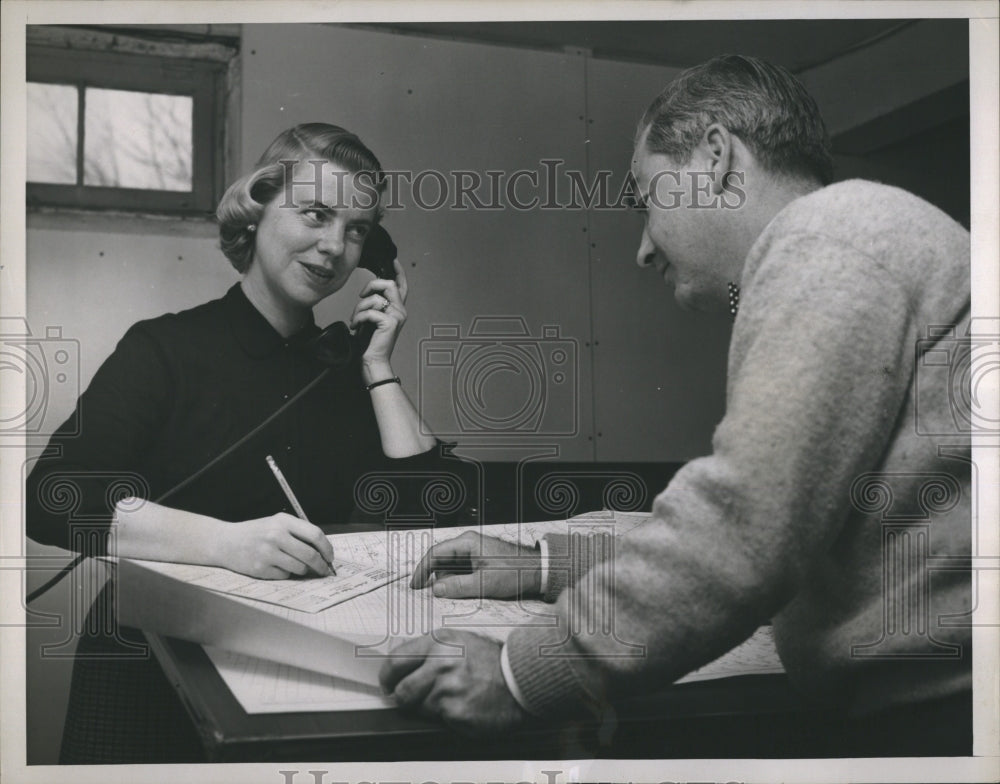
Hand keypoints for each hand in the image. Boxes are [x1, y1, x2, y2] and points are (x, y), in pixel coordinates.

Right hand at [217, 513, 333, 578]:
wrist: (225, 542)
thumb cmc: (256, 533)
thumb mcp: (277, 524)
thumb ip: (298, 533)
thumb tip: (323, 552)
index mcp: (283, 521)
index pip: (315, 534)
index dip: (327, 548)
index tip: (330, 557)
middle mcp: (275, 535)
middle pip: (310, 555)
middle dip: (321, 565)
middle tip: (324, 571)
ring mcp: (267, 553)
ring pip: (299, 568)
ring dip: (303, 570)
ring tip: (295, 565)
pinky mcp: (260, 568)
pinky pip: (284, 575)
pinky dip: (285, 573)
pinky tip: (275, 566)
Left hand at [353, 258, 407, 368]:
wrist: (373, 361)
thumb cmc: (370, 342)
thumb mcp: (372, 318)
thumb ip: (375, 304)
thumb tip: (368, 291)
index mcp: (398, 309)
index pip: (402, 286)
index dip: (398, 272)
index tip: (393, 260)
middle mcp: (401, 311)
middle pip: (389, 284)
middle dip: (371, 286)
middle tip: (361, 296)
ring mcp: (397, 317)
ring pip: (375, 298)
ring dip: (359, 308)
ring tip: (355, 320)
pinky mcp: (390, 323)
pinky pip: (370, 311)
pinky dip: (358, 318)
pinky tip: (355, 327)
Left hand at [379, 629, 527, 735]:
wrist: (520, 679)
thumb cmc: (491, 661)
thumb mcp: (459, 641)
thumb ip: (429, 649)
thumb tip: (399, 659)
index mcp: (439, 642)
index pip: (395, 661)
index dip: (387, 677)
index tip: (388, 683)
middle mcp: (441, 663)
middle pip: (401, 690)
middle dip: (403, 698)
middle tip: (410, 699)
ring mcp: (448, 689)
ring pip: (418, 708)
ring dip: (428, 707)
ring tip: (449, 698)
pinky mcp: (456, 712)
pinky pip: (437, 720)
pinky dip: (446, 717)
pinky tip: (461, 706)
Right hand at [410, 531, 540, 598]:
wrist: (538, 571)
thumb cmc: (516, 572)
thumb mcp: (485, 583)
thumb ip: (458, 587)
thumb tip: (436, 590)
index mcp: (467, 542)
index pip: (435, 553)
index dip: (421, 570)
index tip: (414, 585)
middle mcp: (468, 544)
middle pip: (441, 561)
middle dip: (436, 579)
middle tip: (432, 596)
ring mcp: (474, 552)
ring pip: (451, 568)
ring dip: (449, 583)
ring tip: (456, 595)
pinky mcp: (479, 561)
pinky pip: (461, 571)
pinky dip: (458, 582)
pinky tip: (463, 593)